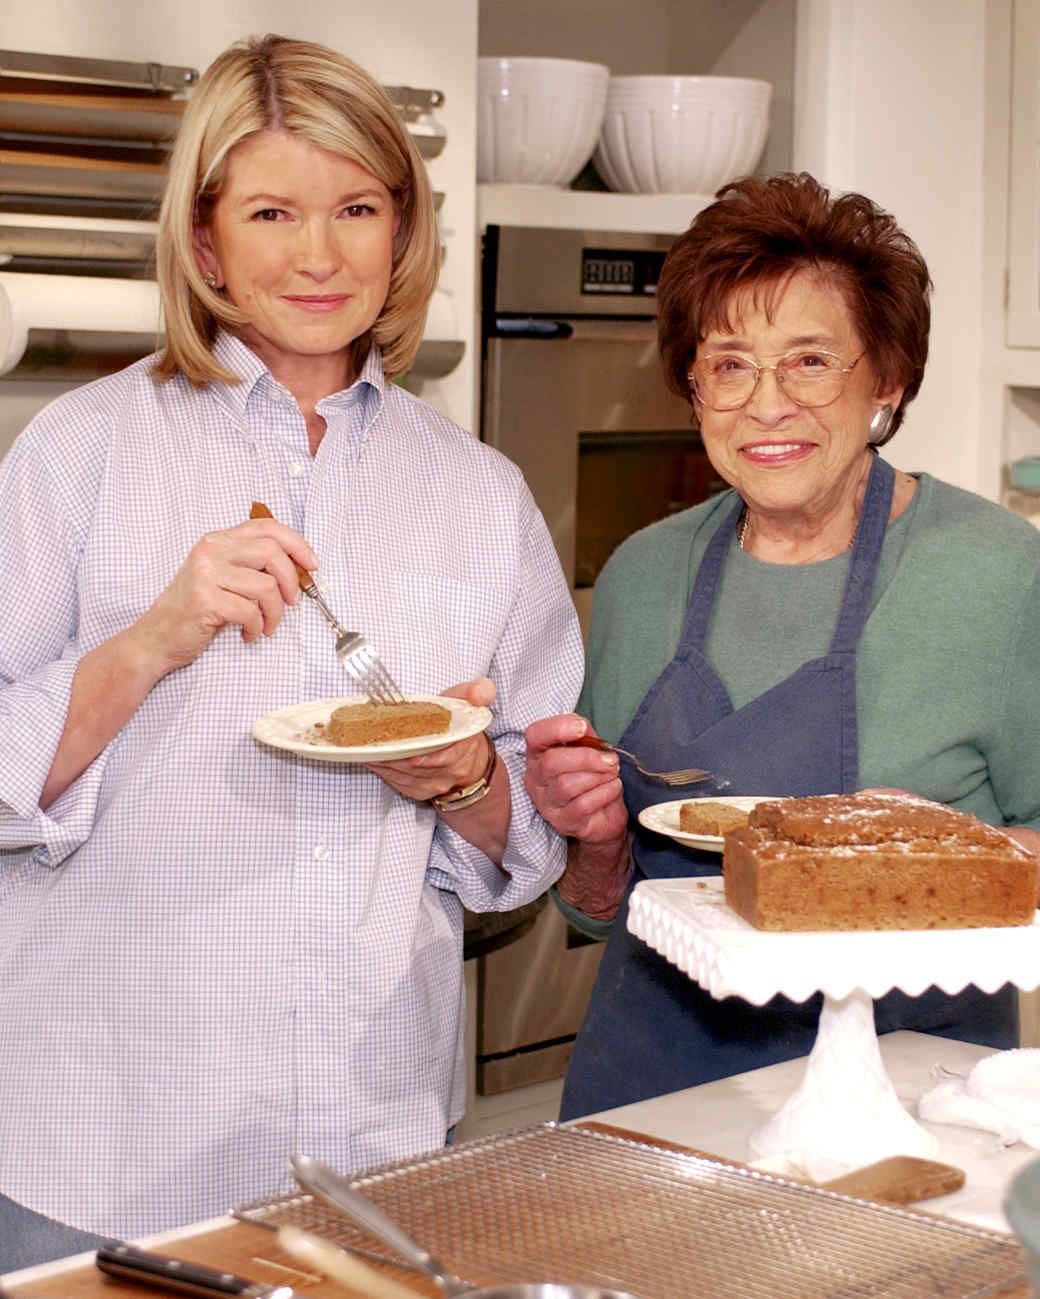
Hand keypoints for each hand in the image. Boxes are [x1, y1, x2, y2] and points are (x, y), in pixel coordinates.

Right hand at [126, 517, 317, 676]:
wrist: (156, 638)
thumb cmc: (193, 611)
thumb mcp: (220, 577)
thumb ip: (249, 565)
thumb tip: (295, 569)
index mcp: (217, 541)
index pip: (266, 527)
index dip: (296, 543)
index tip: (311, 564)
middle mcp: (210, 551)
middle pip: (272, 553)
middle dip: (291, 581)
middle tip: (292, 602)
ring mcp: (205, 574)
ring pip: (266, 586)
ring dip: (275, 612)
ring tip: (267, 625)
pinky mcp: (205, 599)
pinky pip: (250, 611)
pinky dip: (258, 627)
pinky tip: (249, 634)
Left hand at [365, 677, 496, 802]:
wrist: (470, 757)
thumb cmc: (461, 725)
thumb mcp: (471, 703)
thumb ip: (479, 692)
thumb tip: (478, 693)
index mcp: (465, 745)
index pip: (448, 756)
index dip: (430, 759)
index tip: (412, 757)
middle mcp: (453, 769)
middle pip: (420, 768)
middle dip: (397, 759)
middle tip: (376, 747)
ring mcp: (437, 783)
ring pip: (407, 777)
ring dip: (386, 765)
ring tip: (367, 751)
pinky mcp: (422, 791)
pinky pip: (401, 784)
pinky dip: (384, 772)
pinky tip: (372, 760)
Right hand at [524, 714, 627, 844]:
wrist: (603, 814)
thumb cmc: (591, 776)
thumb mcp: (589, 749)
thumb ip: (584, 735)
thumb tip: (582, 727)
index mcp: (539, 754)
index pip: (535, 736)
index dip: (556, 728)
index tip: (582, 728)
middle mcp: (536, 778)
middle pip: (551, 762)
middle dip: (586, 758)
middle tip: (611, 759)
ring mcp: (546, 803)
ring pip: (566, 785)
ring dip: (598, 776)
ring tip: (613, 774)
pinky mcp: (562, 822)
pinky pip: (581, 805)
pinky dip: (603, 793)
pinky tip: (613, 788)